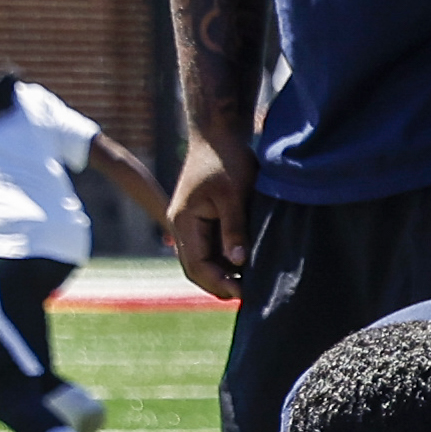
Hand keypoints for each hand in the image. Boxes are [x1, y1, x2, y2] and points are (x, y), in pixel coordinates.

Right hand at [162, 146, 252, 297]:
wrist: (217, 135)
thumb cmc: (226, 160)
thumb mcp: (234, 195)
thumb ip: (234, 229)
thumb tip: (237, 263)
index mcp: (184, 222)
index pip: (196, 265)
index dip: (219, 283)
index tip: (245, 293)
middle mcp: (181, 225)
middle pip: (195, 268)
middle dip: (219, 284)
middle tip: (248, 296)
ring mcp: (189, 222)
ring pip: (201, 260)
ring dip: (221, 274)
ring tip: (249, 285)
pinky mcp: (201, 218)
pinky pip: (208, 247)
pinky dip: (223, 260)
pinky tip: (245, 266)